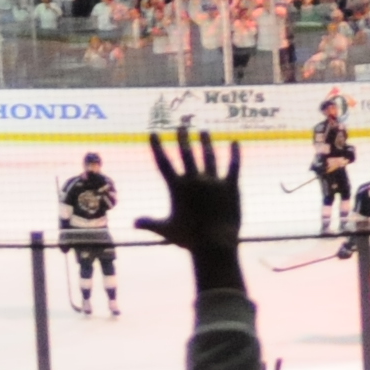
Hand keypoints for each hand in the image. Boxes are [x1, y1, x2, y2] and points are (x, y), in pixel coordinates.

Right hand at [133, 131, 243, 262]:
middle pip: (187, 153)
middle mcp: (194, 180)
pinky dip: (235, 154)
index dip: (157, 147)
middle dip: (183, 138)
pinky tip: (235, 142)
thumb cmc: (189, 239)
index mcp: (177, 188)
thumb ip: (150, 224)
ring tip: (204, 131)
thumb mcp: (166, 230)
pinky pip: (233, 166)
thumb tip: (133, 223)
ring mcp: (213, 181)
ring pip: (208, 156)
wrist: (214, 244)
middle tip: (182, 126)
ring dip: (206, 142)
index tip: (153, 133)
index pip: (163, 162)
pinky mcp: (230, 186)